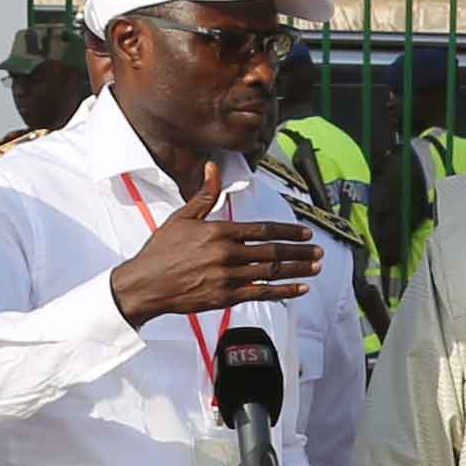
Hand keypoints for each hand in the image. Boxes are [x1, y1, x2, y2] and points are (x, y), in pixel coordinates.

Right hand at [111, 159, 320, 322]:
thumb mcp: (181, 217)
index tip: (305, 233)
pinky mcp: (226, 297)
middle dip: (300, 251)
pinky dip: (284, 291)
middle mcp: (227, 254)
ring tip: (316, 267)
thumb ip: (204, 195)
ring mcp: (228, 277)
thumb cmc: (161, 251)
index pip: (262, 229)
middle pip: (273, 251)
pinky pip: (262, 293)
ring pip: (271, 271)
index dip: (288, 231)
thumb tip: (212, 168)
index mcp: (219, 231)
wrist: (146, 284)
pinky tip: (300, 289)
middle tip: (319, 251)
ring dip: (298, 269)